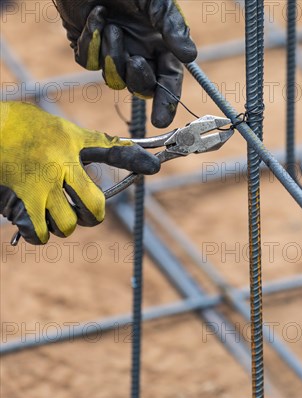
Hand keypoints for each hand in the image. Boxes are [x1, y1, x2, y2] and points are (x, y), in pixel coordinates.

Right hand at [0, 101, 159, 244]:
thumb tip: (134, 147)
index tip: (155, 165)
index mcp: (71, 151)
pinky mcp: (15, 203)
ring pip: (65, 226)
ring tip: (55, 212)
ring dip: (62, 225)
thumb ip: (98, 144)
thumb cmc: (30, 129)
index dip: (135, 159)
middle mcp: (56, 171)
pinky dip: (38, 234)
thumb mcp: (66, 131)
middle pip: (91, 211)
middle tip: (82, 210)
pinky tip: (37, 222)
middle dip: (91, 216)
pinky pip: (36, 233)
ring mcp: (35, 189)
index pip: (110, 154)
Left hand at [54, 0, 197, 127]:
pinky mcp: (88, 48)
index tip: (161, 120)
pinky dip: (90, 41)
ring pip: (113, 77)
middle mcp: (139, 53)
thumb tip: (190, 57)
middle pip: (142, 87)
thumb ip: (173, 30)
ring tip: (110, 24)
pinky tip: (95, 16)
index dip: (167, 103)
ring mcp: (113, 52)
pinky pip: (88, 61)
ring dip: (111, 54)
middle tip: (135, 60)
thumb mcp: (157, 4)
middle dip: (138, 80)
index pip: (168, 82)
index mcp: (160, 46)